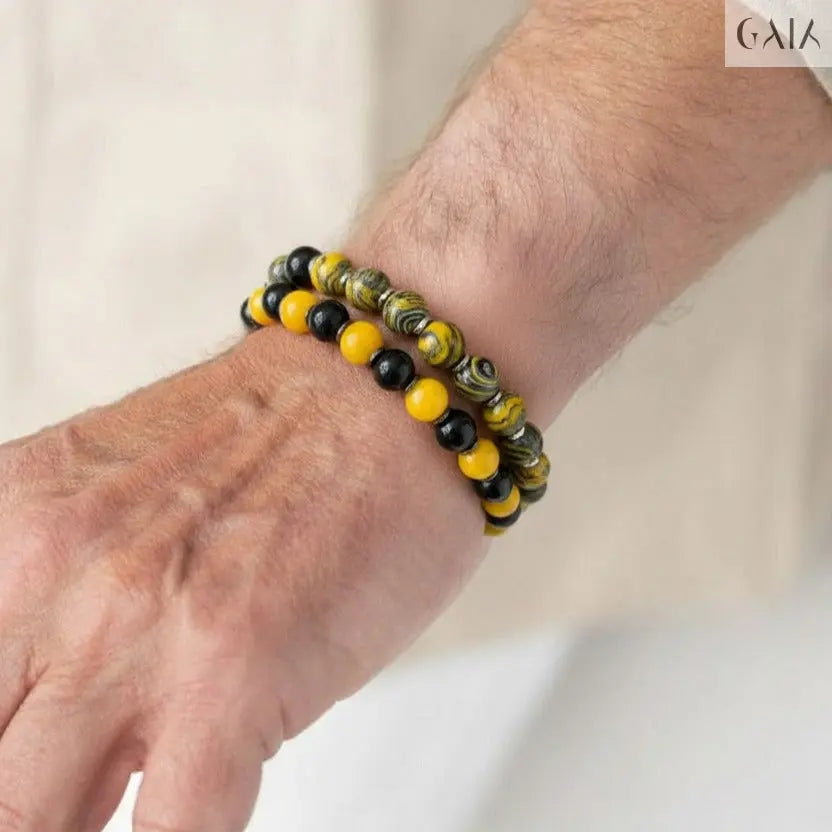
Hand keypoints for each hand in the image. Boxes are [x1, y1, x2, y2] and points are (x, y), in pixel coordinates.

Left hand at [0, 329, 484, 830]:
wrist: (382, 387)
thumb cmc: (280, 435)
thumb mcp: (113, 498)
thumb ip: (58, 605)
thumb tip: (47, 717)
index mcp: (5, 528)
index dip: (2, 746)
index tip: (33, 762)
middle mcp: (46, 577)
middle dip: (32, 801)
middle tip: (74, 791)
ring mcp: (133, 633)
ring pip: (34, 826)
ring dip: (76, 828)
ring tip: (140, 783)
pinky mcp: (231, 676)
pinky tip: (203, 815)